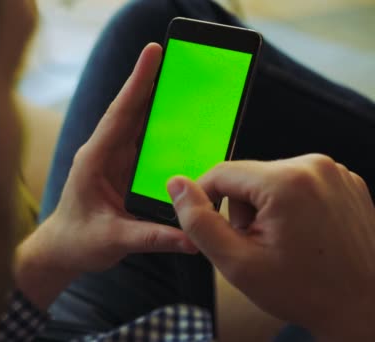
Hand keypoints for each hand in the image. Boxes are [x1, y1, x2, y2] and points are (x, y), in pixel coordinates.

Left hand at [15, 43, 195, 309]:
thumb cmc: (77, 241)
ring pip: (139, 123)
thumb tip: (190, 238)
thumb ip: (151, 236)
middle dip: (152, 81)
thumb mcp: (113, 239)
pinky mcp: (123, 170)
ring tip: (186, 81)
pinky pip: (146, 144)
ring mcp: (114, 160)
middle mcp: (104, 152)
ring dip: (159, 102)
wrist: (62, 250)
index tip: (152, 52)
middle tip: (178, 56)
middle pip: (131, 110)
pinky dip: (162, 130)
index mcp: (94, 159)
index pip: (119, 114)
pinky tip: (183, 122)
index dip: (137, 83)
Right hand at [168, 154, 374, 340]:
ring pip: (271, 180)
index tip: (208, 227)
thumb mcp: (236, 262)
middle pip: (247, 177)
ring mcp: (334, 172)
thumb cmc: (306, 290)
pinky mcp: (345, 181)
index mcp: (286, 181)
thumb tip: (177, 186)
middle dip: (240, 209)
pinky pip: (297, 183)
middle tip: (256, 245)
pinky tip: (301, 235)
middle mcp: (314, 166)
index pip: (221, 173)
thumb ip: (198, 221)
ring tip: (281, 242)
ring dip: (264, 208)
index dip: (204, 199)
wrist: (363, 307)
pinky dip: (289, 206)